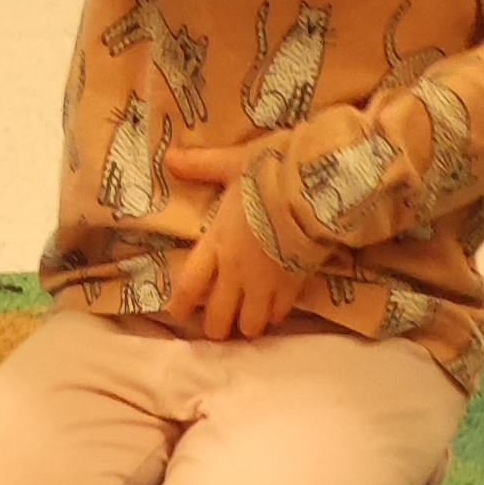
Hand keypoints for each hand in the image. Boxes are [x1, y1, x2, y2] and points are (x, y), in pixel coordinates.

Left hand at [162, 136, 305, 340]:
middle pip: (218, 319)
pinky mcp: (293, 286)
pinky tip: (276, 306)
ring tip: (249, 317)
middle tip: (218, 324)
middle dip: (216, 327)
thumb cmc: (270, 173)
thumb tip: (169, 156)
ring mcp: (265, 284)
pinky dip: (275, 314)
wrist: (314, 187)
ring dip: (247, 324)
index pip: (189, 286)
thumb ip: (201, 165)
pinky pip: (280, 314)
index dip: (180, 306)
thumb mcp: (232, 163)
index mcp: (217, 243)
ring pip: (250, 325)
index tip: (178, 313)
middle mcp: (236, 272)